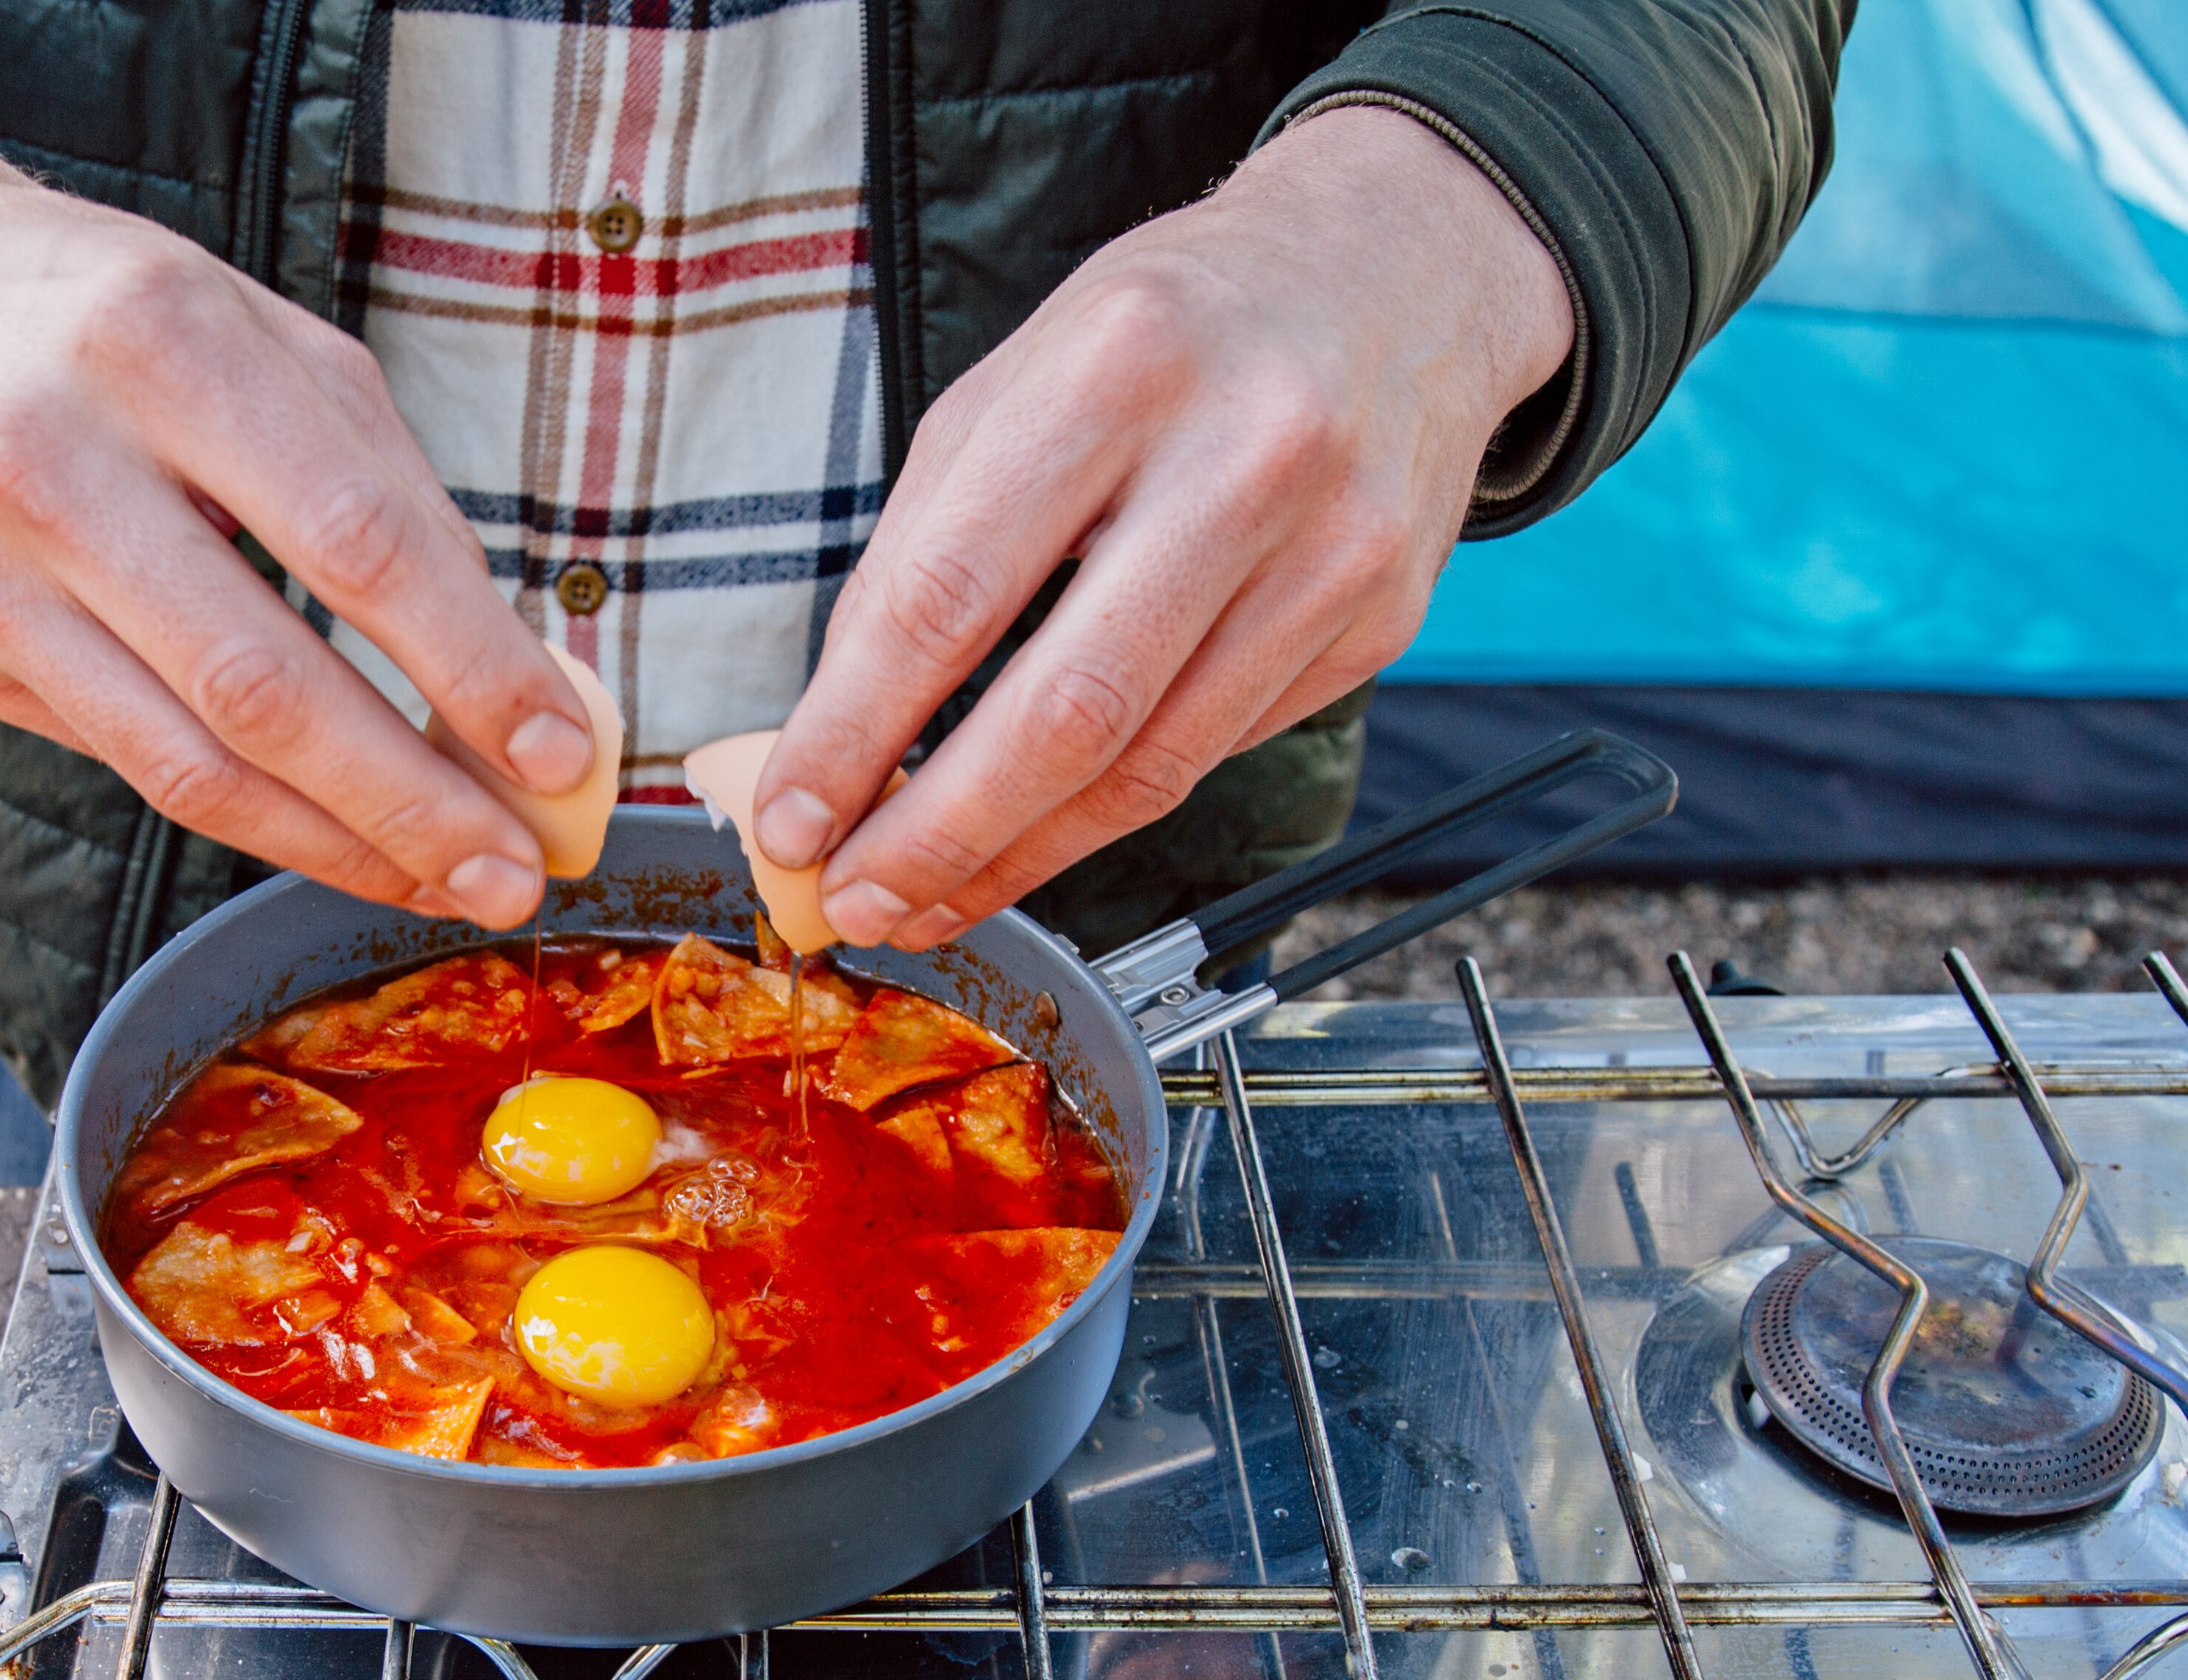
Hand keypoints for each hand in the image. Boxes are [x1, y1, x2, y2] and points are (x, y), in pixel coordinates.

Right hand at [0, 121, 588, 929]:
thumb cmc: (115, 320)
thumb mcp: (265, 338)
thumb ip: (386, 486)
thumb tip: (508, 671)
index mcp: (163, 345)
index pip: (354, 542)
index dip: (471, 665)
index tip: (562, 753)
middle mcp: (51, 460)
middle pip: (263, 687)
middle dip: (411, 801)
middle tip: (515, 872)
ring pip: (188, 763)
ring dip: (339, 845)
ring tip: (447, 884)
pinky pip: (130, 761)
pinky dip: (251, 817)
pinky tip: (338, 838)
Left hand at [747, 105, 1572, 948]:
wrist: (1397, 270)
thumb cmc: (1172, 331)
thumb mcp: (1016, 382)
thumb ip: (922, 546)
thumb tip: (837, 732)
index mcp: (1117, 367)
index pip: (951, 596)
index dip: (856, 731)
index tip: (790, 819)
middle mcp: (1245, 457)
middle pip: (1066, 712)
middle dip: (938, 834)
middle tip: (852, 900)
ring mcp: (1332, 550)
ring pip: (1150, 767)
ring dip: (1017, 857)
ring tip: (926, 899)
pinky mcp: (1376, 622)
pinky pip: (1215, 752)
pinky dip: (1108, 812)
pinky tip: (1038, 834)